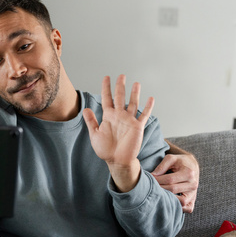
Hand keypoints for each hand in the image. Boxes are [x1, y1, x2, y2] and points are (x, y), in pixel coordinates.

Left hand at [83, 75, 153, 191]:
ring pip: (132, 103)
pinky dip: (148, 107)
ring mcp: (129, 120)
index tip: (106, 77)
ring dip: (134, 93)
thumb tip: (85, 109)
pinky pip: (144, 115)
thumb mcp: (95, 135)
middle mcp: (119, 116)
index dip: (106, 88)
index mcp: (108, 116)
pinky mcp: (137, 127)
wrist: (117, 161)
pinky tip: (150, 98)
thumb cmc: (105, 150)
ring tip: (136, 83)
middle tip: (121, 75)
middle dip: (120, 86)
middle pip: (120, 97)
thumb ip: (91, 122)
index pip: (107, 98)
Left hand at [152, 151, 199, 212]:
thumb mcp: (171, 158)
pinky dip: (179, 208)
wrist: (191, 166)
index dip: (157, 180)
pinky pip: (188, 208)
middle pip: (173, 190)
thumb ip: (162, 166)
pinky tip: (169, 202)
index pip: (170, 179)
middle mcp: (193, 184)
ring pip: (181, 201)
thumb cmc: (179, 162)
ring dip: (168, 199)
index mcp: (188, 173)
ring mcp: (194, 193)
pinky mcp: (193, 200)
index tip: (149, 179)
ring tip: (159, 194)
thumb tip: (153, 175)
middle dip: (159, 188)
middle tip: (151, 187)